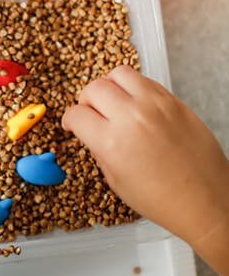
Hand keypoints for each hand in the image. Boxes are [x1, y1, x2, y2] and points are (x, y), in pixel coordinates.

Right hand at [62, 66, 228, 275]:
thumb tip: (92, 132)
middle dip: (86, 100)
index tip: (73, 123)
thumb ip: (100, 150)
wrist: (206, 201)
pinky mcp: (174, 102)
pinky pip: (146, 81)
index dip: (70, 120)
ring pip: (119, 74)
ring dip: (110, 86)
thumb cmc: (164, 200)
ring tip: (113, 102)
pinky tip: (136, 105)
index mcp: (111, 142)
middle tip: (91, 112)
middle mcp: (132, 117)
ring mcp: (155, 106)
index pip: (77, 114)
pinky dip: (134, 88)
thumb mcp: (117, 182)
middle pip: (94, 88)